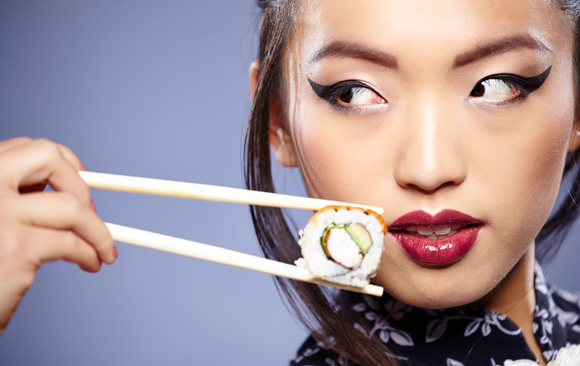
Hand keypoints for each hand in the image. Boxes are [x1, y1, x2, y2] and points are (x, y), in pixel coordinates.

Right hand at [0, 137, 115, 334]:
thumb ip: (16, 195)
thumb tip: (70, 187)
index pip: (27, 148)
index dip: (61, 162)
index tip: (79, 178)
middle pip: (48, 157)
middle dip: (80, 185)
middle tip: (92, 212)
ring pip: (71, 206)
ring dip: (97, 230)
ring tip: (103, 249)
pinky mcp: (15, 246)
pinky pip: (71, 242)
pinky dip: (90, 252)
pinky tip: (90, 263)